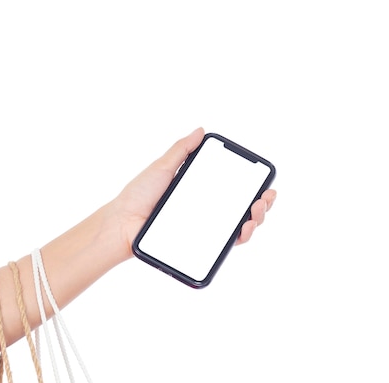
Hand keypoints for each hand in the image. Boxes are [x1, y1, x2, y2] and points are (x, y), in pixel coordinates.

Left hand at [110, 127, 276, 257]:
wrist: (122, 223)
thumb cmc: (137, 196)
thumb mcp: (161, 167)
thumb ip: (181, 150)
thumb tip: (200, 131)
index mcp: (201, 192)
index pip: (235, 190)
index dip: (255, 188)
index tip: (266, 185)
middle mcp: (206, 211)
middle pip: (244, 210)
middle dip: (262, 205)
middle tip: (264, 199)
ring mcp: (204, 229)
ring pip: (240, 228)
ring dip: (257, 221)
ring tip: (256, 212)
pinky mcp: (198, 245)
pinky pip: (225, 245)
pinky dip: (240, 238)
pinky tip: (245, 229)